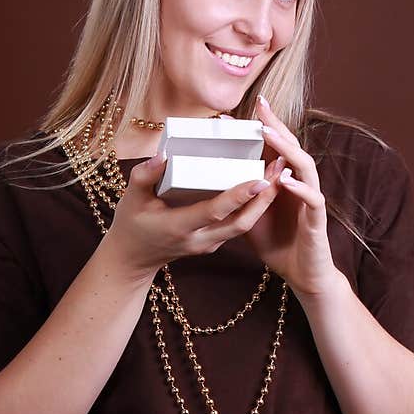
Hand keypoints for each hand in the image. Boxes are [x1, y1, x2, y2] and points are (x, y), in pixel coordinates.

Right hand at [106, 147, 286, 280]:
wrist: (134, 258)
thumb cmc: (132, 224)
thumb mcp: (132, 198)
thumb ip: (145, 175)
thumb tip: (164, 155)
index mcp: (179, 227)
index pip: (215, 212)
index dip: (239, 196)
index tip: (260, 179)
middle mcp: (199, 239)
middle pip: (241, 223)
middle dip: (265, 198)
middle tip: (282, 169)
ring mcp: (209, 244)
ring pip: (244, 226)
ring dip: (264, 201)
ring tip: (280, 172)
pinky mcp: (215, 241)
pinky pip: (239, 225)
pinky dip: (254, 206)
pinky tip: (264, 184)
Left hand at [242, 96, 338, 298]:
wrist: (302, 274)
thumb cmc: (278, 244)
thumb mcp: (248, 216)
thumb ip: (237, 197)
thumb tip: (207, 187)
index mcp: (284, 182)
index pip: (274, 148)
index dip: (262, 128)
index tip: (240, 111)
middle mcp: (299, 184)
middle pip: (292, 147)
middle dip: (277, 126)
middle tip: (260, 106)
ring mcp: (310, 200)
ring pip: (305, 167)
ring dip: (287, 150)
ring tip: (269, 135)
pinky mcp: (317, 220)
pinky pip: (312, 200)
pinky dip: (300, 188)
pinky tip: (284, 180)